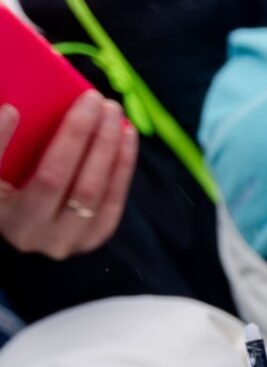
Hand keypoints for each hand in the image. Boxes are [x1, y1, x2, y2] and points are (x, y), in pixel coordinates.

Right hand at [0, 92, 137, 258]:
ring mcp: (65, 239)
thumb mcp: (1, 174)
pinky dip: (122, 164)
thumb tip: (12, 110)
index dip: (0, 140)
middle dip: (77, 134)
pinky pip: (113, 200)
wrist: (37, 234)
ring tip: (113, 112)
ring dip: (107, 146)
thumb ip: (2, 144)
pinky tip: (126, 136)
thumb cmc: (12, 192)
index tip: (12, 109)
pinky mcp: (93, 238)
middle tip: (93, 99)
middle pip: (55, 178)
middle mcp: (29, 232)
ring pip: (92, 191)